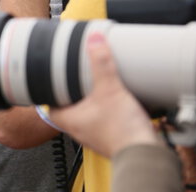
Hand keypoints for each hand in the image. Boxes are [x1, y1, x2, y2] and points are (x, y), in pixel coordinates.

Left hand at [48, 33, 158, 157]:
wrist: (146, 155)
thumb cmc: (122, 132)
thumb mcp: (109, 89)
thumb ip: (101, 63)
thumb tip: (94, 41)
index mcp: (69, 120)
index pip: (49, 105)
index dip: (49, 92)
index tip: (52, 79)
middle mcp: (79, 130)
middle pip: (69, 107)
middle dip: (73, 92)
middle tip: (77, 77)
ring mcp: (96, 134)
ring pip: (88, 114)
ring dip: (92, 101)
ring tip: (98, 85)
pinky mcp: (112, 137)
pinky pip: (106, 120)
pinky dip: (109, 109)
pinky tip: (119, 100)